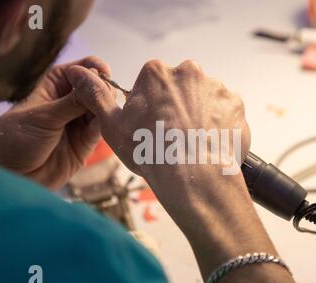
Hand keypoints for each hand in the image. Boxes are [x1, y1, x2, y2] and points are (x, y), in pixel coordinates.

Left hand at [0, 56, 112, 189]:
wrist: (10, 179)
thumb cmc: (14, 142)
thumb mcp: (43, 117)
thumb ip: (72, 102)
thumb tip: (97, 79)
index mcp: (51, 90)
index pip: (76, 71)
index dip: (91, 67)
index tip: (103, 70)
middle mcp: (67, 105)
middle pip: (93, 90)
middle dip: (101, 89)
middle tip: (105, 94)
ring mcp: (77, 125)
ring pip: (99, 110)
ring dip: (106, 108)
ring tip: (108, 109)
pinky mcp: (84, 145)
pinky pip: (100, 132)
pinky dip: (107, 126)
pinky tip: (108, 123)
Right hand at [66, 59, 249, 184]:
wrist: (192, 177)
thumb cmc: (150, 152)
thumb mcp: (112, 125)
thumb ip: (96, 95)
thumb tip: (79, 73)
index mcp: (157, 73)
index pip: (153, 82)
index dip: (151, 105)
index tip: (152, 124)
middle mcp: (189, 72)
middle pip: (180, 88)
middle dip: (176, 106)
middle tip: (172, 135)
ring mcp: (216, 88)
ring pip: (203, 99)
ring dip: (199, 114)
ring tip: (191, 142)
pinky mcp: (236, 105)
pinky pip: (225, 112)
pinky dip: (218, 125)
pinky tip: (208, 143)